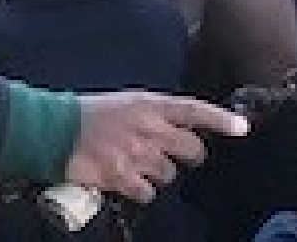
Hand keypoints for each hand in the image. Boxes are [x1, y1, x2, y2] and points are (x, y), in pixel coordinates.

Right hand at [65, 91, 248, 202]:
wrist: (53, 129)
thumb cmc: (88, 113)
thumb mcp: (125, 102)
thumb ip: (153, 113)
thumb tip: (175, 127)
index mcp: (149, 105)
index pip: (194, 110)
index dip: (221, 120)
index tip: (243, 128)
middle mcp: (148, 128)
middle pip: (192, 149)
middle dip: (187, 155)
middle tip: (171, 154)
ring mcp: (137, 154)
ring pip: (170, 174)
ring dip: (158, 173)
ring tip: (136, 164)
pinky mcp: (122, 177)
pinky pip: (148, 192)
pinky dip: (140, 190)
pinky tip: (126, 180)